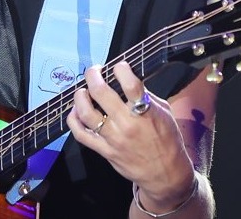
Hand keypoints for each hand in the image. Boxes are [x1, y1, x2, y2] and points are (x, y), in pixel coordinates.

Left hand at [66, 61, 195, 207]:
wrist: (165, 173)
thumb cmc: (167, 141)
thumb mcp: (164, 112)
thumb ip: (146, 95)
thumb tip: (127, 78)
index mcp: (146, 112)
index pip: (130, 84)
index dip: (121, 69)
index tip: (118, 66)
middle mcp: (127, 124)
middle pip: (101, 93)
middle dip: (93, 75)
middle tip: (94, 71)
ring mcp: (113, 138)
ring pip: (86, 112)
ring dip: (80, 96)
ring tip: (83, 90)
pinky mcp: (104, 150)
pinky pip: (81, 134)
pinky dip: (73, 120)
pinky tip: (75, 111)